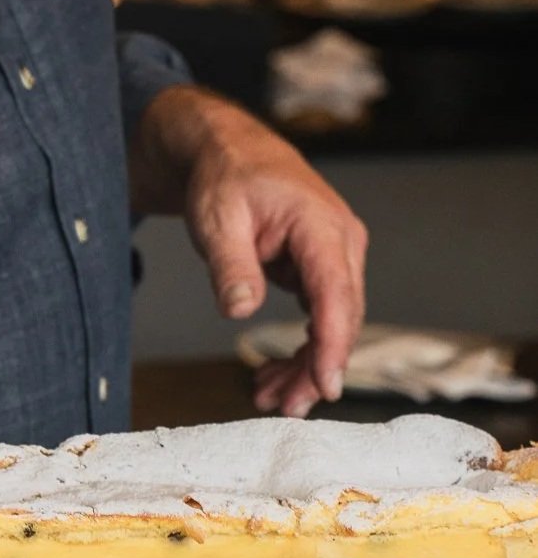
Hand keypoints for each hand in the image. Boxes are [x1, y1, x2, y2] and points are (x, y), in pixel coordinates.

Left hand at [131, 87, 367, 418]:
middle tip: (282, 407)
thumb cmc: (224, 177)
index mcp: (321, 226)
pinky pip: (319, 315)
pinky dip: (300, 345)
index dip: (333, 346)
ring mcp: (333, 255)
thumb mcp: (217, 219)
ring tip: (268, 397)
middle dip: (315, 368)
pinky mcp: (320, 266)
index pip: (337, 296)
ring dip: (305, 364)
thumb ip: (231, 265)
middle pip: (340, 318)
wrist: (224, 150)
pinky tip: (274, 373)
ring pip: (331, 322)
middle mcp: (340, 242)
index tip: (324, 387)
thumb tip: (241, 309)